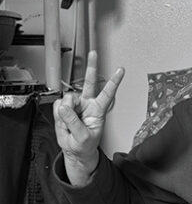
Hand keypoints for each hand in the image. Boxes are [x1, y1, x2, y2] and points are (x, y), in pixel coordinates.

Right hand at [53, 51, 123, 178]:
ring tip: (69, 125)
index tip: (121, 70)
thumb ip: (73, 122)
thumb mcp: (82, 137)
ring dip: (65, 113)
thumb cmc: (84, 145)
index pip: (108, 93)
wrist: (75, 150)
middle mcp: (88, 103)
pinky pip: (57, 106)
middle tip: (93, 53)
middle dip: (91, 67)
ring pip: (67, 99)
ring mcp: (75, 105)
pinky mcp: (64, 107)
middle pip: (89, 82)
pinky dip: (58, 116)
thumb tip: (64, 106)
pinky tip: (64, 123)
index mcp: (98, 110)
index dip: (114, 82)